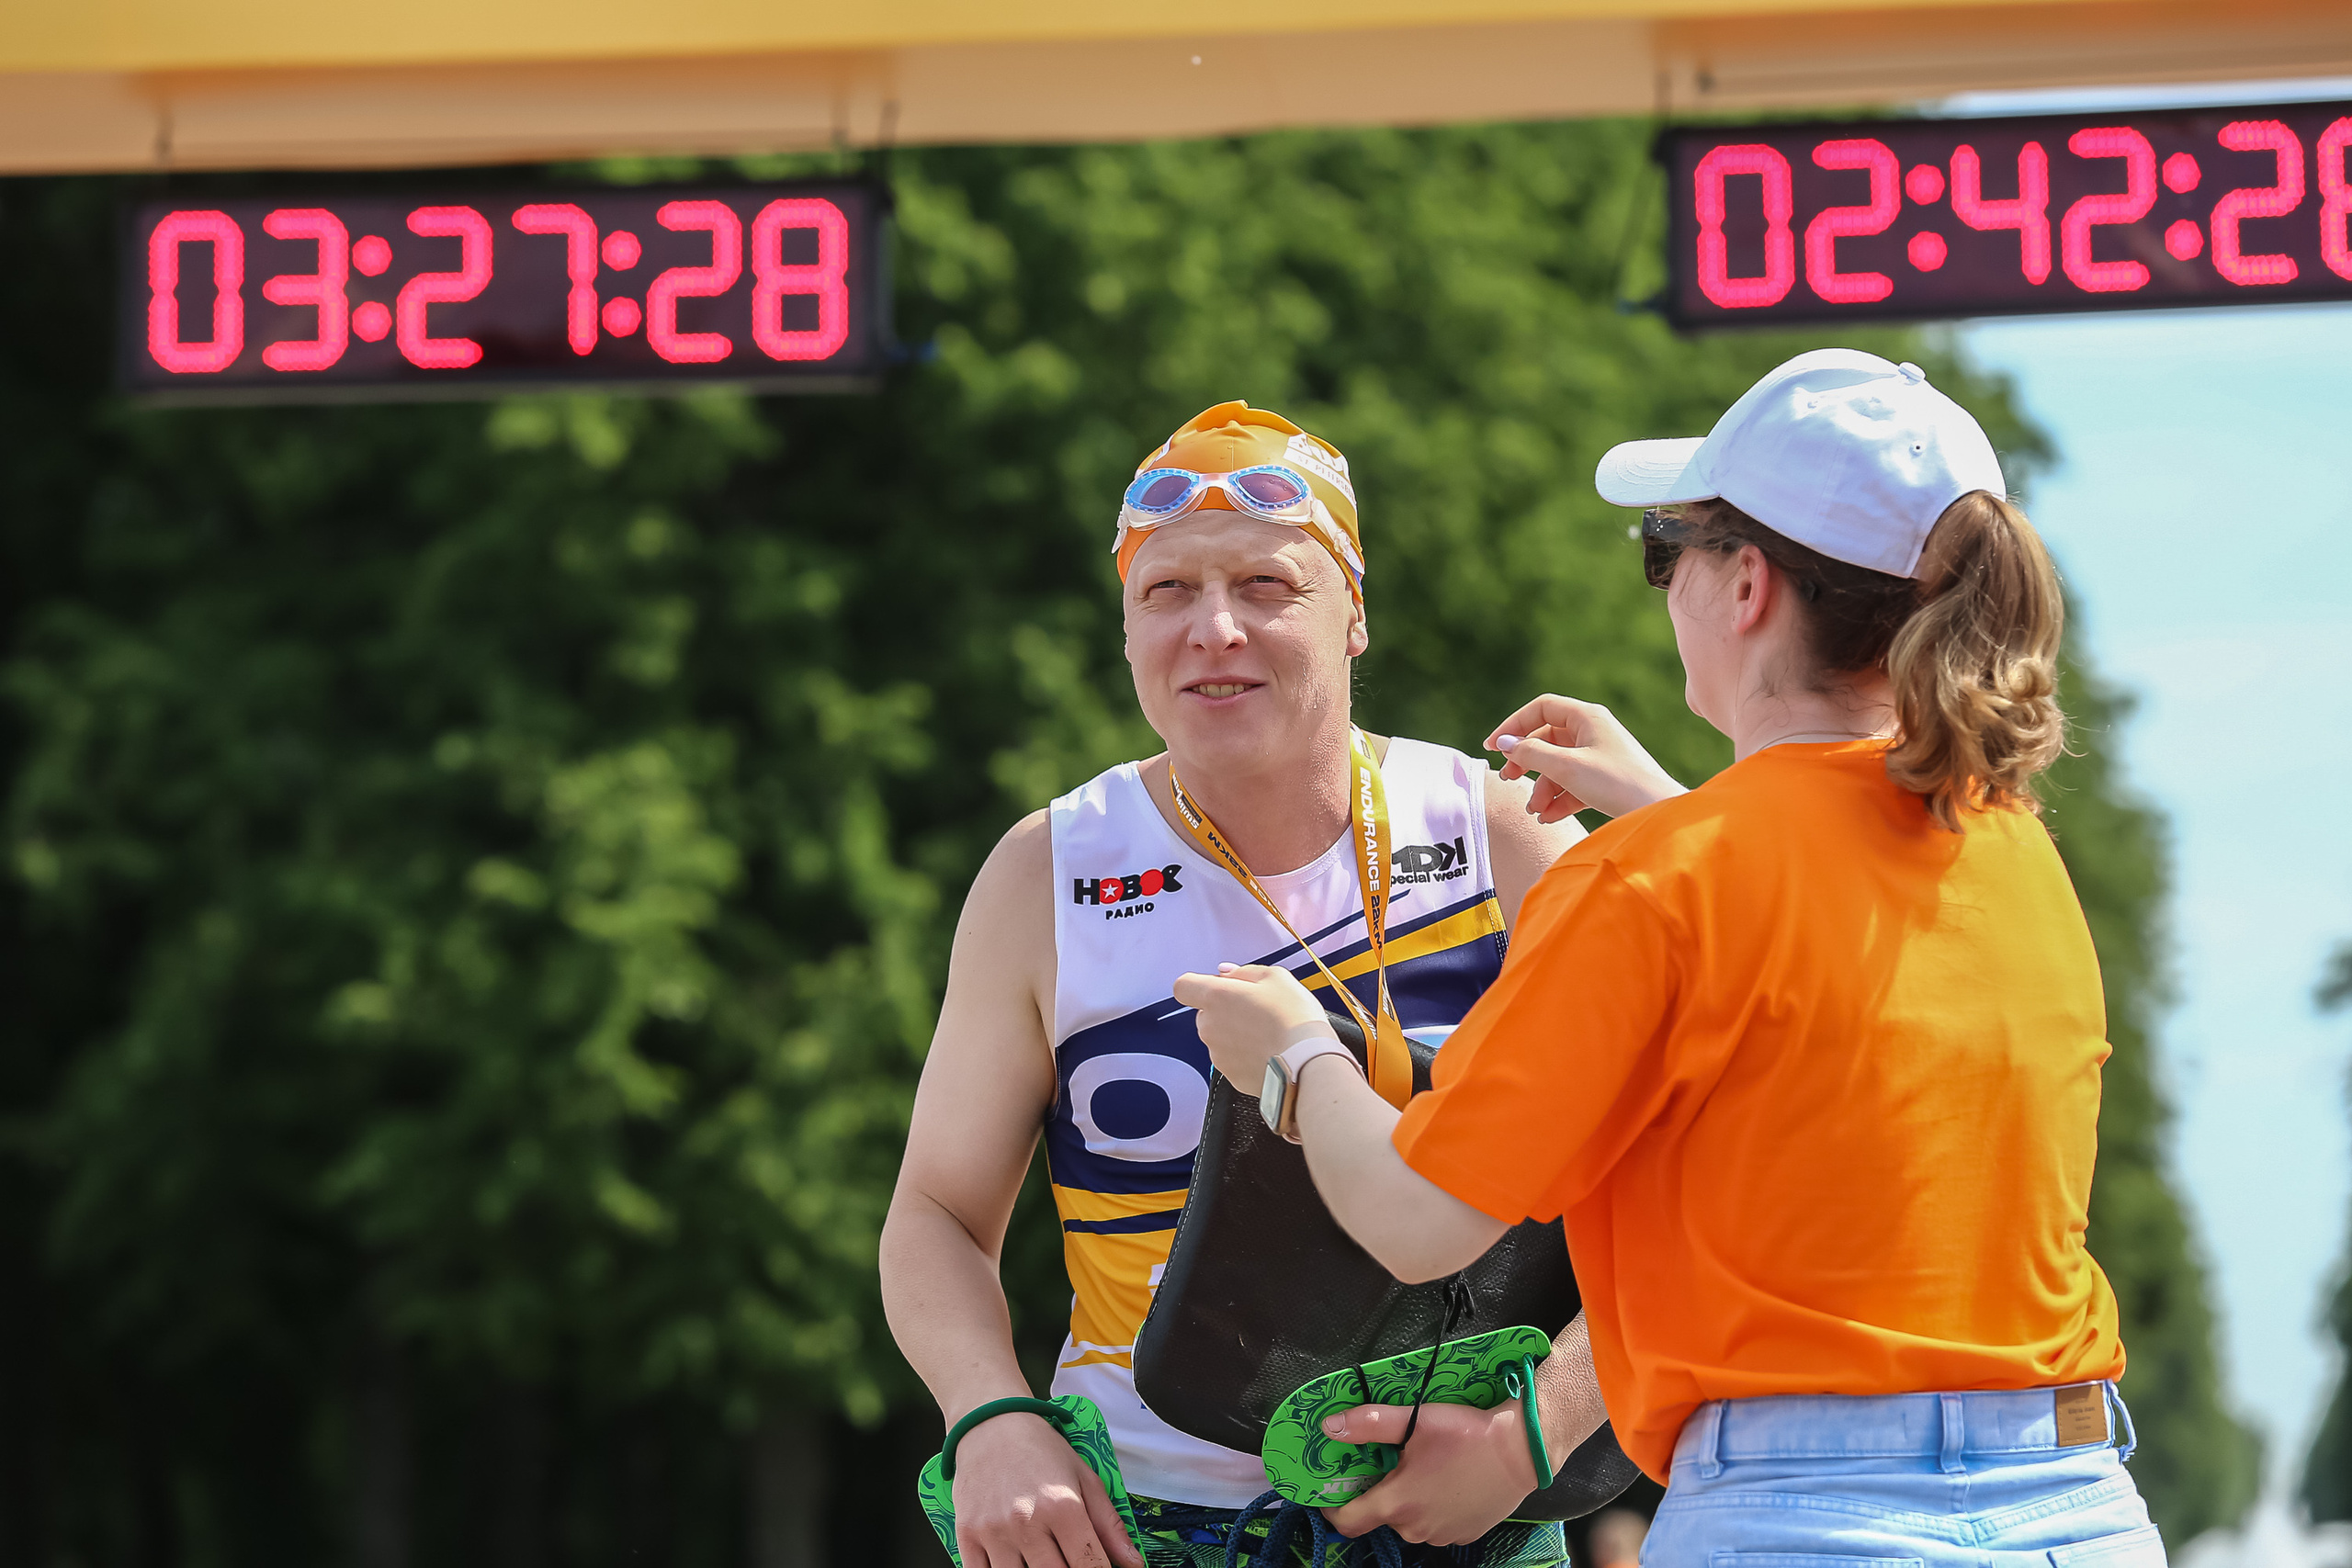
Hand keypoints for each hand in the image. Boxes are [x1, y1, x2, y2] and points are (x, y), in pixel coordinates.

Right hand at [950, 1411, 1144, 1567]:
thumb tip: (1134, 1564)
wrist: (991, 1422)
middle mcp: (1027, 1522)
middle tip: (1068, 1558)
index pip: (1089, 1566)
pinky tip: (1016, 1561)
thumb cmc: (1040, 1449)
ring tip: (1042, 1554)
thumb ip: (1110, 1526)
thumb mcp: (1085, 1478)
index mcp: (1062, 1507)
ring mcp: (994, 1532)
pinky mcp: (967, 1536)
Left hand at [1172, 963, 1331, 1089]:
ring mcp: (1217, 1054)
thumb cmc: (1294, 1018)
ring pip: (1219, 1038)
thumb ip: (1244, 972)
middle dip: (1225, 1010)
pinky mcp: (1229, 1075)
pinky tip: (1269, 1052)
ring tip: (1268, 1034)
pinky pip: (1232, 1059)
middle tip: (1257, 1010)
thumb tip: (1227, 973)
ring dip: (1236, 1034)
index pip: (1184, 986)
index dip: (1198, 984)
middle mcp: (1209, 1026)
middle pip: (1205, 1013)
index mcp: (1216, 997)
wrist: (1307, 1063)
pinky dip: (1245, 1056)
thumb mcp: (1276, 977)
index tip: (1218, 987)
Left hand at [1320, 1401, 1536, 1546]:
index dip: (1332, 1510)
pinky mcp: (1464, 1536)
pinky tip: (1446, 1483)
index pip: (1349, 1521)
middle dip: (1379, 1494)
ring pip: (1410, 1521)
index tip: (1329, 1494)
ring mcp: (1441, 1536)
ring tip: (1422, 1470)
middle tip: (1388, 1465)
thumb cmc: (1465, 1434)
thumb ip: (1369, 1424)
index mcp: (1398, 1503)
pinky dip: (1433, 1508)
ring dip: (1408, 1501)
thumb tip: (1329, 1427)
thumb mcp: (1415, 1421)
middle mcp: (1416, 1528)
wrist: (1521, 1451)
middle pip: (1382, 1516)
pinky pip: (1435, 1526)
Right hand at [1486, 694, 1684, 822]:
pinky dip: (1558, 798)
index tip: (1493, 747)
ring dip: (1542, 787)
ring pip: (1558, 765)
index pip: (1541, 709)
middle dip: (1526, 762)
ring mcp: (1600, 756)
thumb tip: (1504, 743)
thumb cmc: (1617, 783)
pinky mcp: (1605, 779)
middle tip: (1509, 779)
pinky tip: (1549, 817)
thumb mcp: (1567, 766)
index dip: (1514, 725)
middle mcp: (1593, 731)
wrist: (1659, 811)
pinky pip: (1573, 783)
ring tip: (1534, 809)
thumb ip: (1531, 754)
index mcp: (1587, 717)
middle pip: (1547, 739)